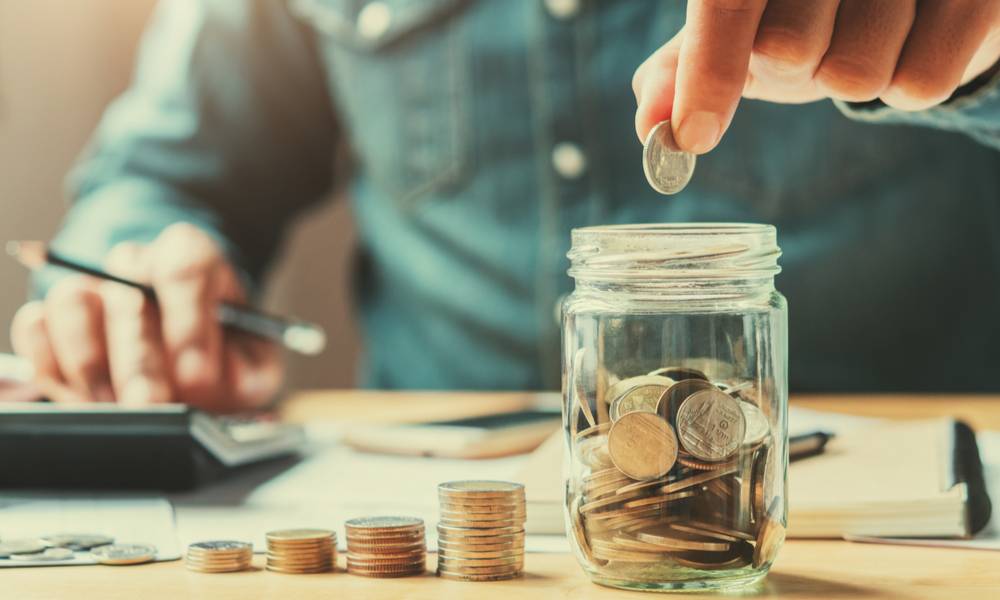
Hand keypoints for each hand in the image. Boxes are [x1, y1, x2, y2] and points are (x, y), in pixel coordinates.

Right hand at [10, 223, 281, 411]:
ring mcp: (91, 285)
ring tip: (117, 408)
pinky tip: (86, 397)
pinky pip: (34, 326)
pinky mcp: (51, 317)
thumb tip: (215, 377)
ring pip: (72, 300)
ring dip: (93, 364)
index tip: (196, 373)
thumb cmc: (223, 360)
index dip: (190, 322)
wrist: (191, 359)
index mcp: (193, 260)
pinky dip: (54, 364)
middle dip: (140, 361)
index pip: (185, 264)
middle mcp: (137, 264)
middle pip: (127, 295)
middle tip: (152, 406)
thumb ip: (245, 369)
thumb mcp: (252, 364)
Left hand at [633, 0, 999, 152]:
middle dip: (793, 67)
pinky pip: (921, 84)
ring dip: (851, 78)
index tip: (693, 137)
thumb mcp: (740, 30)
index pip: (726, 2)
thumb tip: (651, 122)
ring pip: (856, 72)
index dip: (706, 72)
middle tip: (812, 39)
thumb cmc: (813, 9)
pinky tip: (911, 45)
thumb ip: (684, 70)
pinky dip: (906, 87)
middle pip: (789, 46)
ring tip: (865, 37)